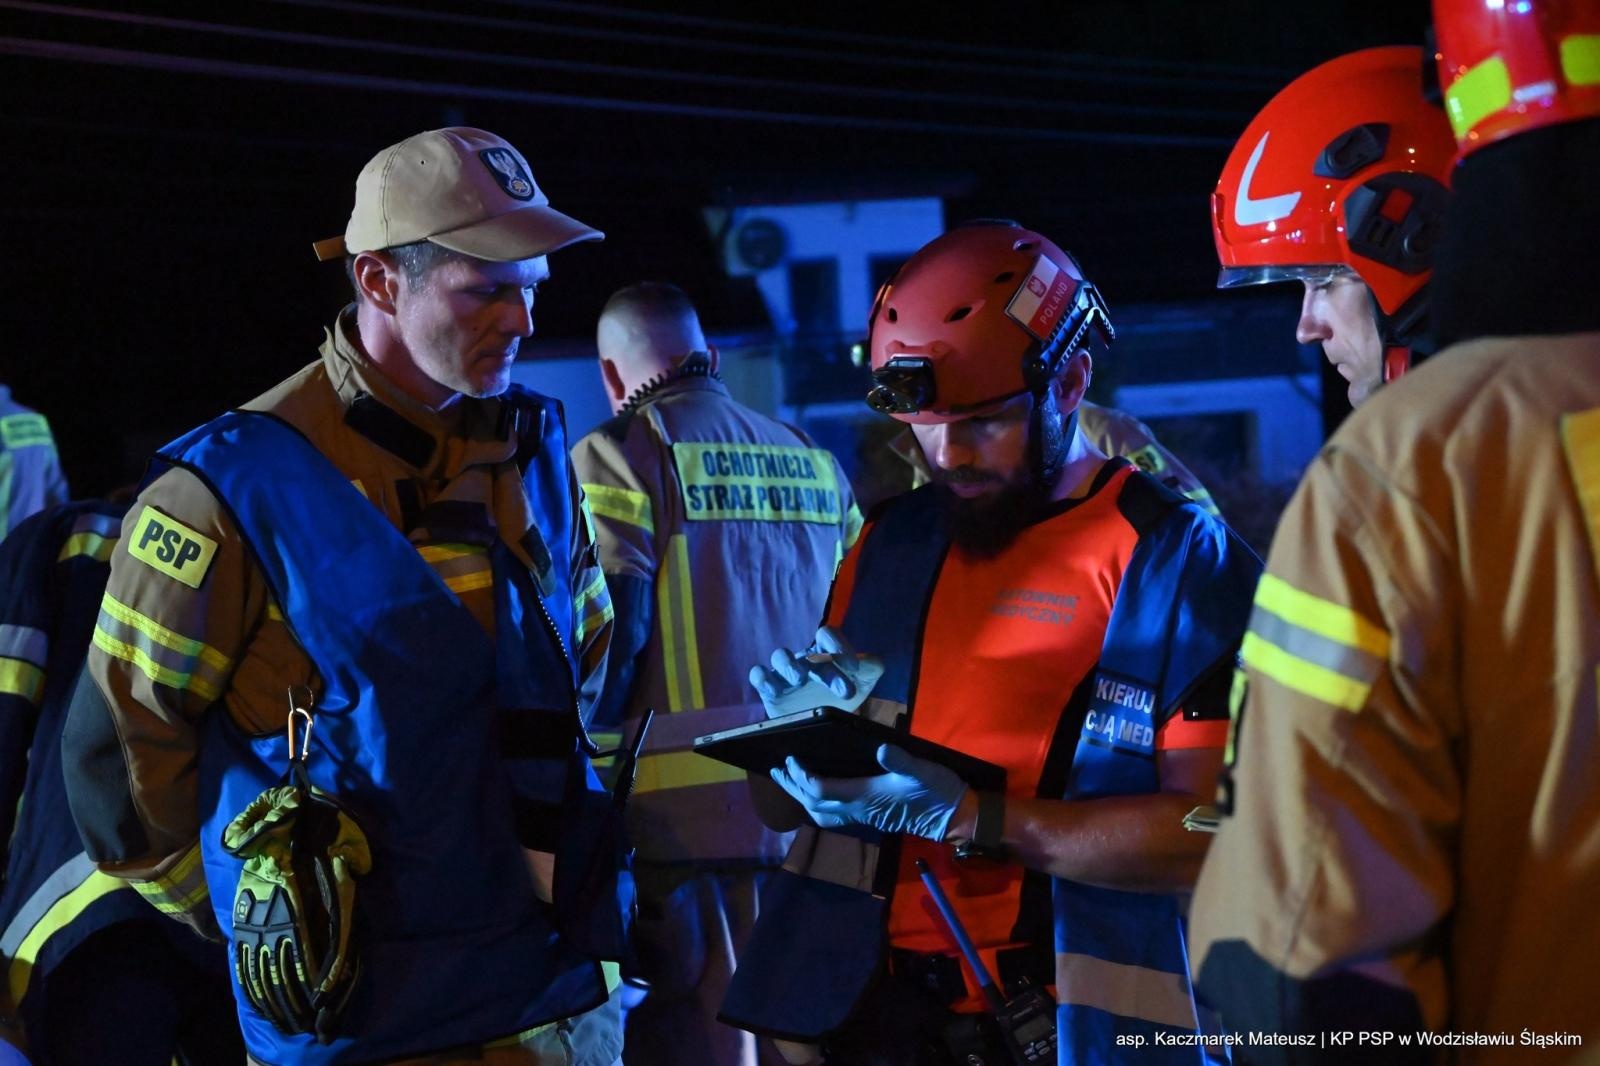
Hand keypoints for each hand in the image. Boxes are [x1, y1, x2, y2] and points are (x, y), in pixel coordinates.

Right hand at [748, 626, 884, 718]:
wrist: (824, 725)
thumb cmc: (841, 696)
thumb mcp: (863, 682)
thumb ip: (872, 667)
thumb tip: (873, 661)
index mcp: (825, 653)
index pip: (827, 634)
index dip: (839, 645)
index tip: (855, 669)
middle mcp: (804, 659)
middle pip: (809, 652)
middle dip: (828, 672)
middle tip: (845, 692)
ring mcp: (785, 674)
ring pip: (780, 656)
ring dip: (789, 665)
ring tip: (801, 680)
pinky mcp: (769, 690)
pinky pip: (758, 675)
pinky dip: (763, 678)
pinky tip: (774, 690)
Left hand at [769, 744, 968, 841]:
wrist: (953, 816)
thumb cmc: (938, 791)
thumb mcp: (924, 770)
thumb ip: (903, 761)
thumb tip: (883, 748)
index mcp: (866, 796)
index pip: (822, 791)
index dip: (802, 776)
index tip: (790, 759)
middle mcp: (858, 810)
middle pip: (813, 804)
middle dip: (792, 787)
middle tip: (775, 770)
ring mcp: (862, 816)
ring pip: (820, 813)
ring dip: (801, 797)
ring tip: (788, 780)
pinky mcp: (868, 817)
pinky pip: (833, 815)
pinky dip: (817, 803)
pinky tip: (817, 792)